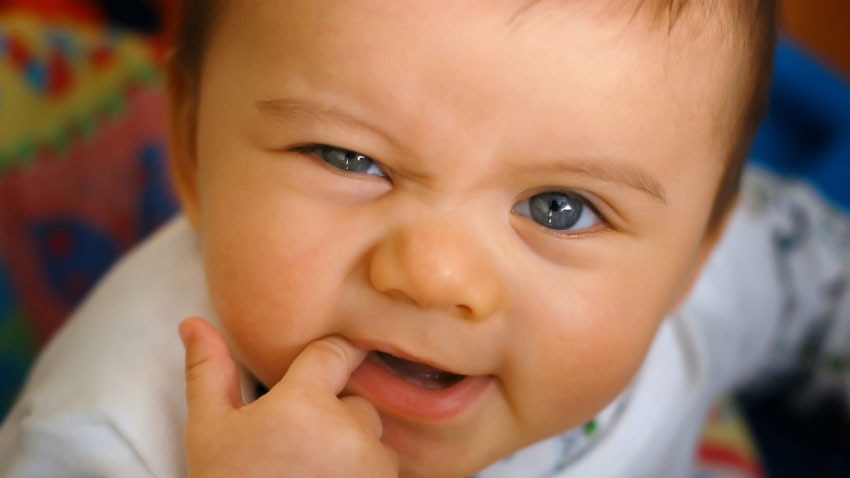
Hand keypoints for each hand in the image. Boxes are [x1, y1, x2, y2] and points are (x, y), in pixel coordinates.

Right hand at [179, 317, 397, 476]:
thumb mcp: (209, 432)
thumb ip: (208, 372)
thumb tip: (193, 322)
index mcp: (305, 403)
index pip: (337, 351)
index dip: (329, 356)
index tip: (322, 366)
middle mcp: (349, 429)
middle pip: (356, 400)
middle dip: (334, 415)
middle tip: (297, 446)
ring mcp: (373, 466)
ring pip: (372, 437)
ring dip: (352, 448)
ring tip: (310, 473)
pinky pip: (382, 470)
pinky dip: (362, 475)